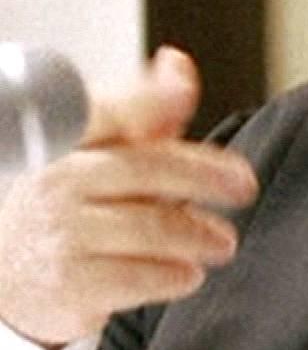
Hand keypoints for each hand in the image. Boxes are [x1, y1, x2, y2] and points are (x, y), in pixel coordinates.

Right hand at [0, 46, 258, 347]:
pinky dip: (177, 274)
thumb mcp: (100, 158)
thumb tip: (178, 64)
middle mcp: (58, 181)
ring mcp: (62, 233)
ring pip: (152, 227)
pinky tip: (187, 272)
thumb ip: (145, 115)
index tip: (182, 89)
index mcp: (66, 143)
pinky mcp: (71, 284)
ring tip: (221, 242)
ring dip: (199, 234)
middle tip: (242, 187)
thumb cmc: (69, 210)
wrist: (10, 279)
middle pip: (146, 168)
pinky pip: (143, 277)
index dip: (146, 97)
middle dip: (204, 176)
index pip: (107, 111)